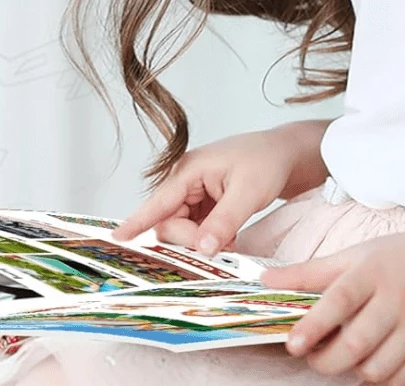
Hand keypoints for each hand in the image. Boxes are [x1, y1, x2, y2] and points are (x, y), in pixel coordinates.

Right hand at [111, 120, 328, 255]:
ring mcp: (197, 192)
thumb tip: (203, 249)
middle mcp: (188, 181)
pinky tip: (229, 240)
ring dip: (200, 241)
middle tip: (220, 247)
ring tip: (229, 242)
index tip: (117, 238)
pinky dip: (209, 239)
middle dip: (188, 240)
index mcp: (190, 170)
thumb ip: (224, 221)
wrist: (288, 154)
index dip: (138, 221)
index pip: (159, 202)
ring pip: (184, 228)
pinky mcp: (207, 203)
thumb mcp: (248, 192)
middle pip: (170, 222)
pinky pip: (197, 229)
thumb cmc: (267, 162)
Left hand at [260, 227, 404, 382]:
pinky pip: (403, 380)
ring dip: (354, 372)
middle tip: (313, 356)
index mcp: (373, 270)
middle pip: (355, 345)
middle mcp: (397, 298)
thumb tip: (267, 281)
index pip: (338, 301)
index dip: (313, 326)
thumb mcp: (359, 254)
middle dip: (327, 360)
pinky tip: (374, 365)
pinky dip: (382, 380)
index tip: (292, 344)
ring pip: (377, 369)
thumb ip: (312, 271)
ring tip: (347, 358)